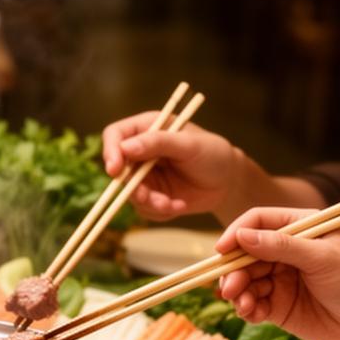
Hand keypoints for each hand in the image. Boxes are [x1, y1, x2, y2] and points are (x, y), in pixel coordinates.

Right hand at [100, 113, 240, 219]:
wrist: (228, 181)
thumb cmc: (212, 153)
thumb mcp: (189, 144)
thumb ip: (158, 143)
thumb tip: (126, 148)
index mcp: (147, 129)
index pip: (115, 135)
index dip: (110, 151)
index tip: (115, 170)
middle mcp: (140, 152)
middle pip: (118, 170)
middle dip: (132, 187)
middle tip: (148, 197)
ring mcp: (145, 176)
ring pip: (129, 194)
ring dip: (149, 202)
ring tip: (172, 204)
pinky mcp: (152, 196)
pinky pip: (144, 209)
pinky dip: (160, 211)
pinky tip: (179, 205)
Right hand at [209, 205, 339, 339]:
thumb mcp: (323, 259)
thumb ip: (282, 247)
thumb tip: (243, 237)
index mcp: (301, 228)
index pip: (259, 221)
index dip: (238, 233)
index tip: (222, 251)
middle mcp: (286, 250)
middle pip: (245, 253)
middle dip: (233, 270)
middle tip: (229, 288)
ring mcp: (280, 278)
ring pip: (245, 279)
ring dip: (238, 292)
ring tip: (243, 306)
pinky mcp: (277, 305)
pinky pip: (252, 303)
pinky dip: (247, 308)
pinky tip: (252, 314)